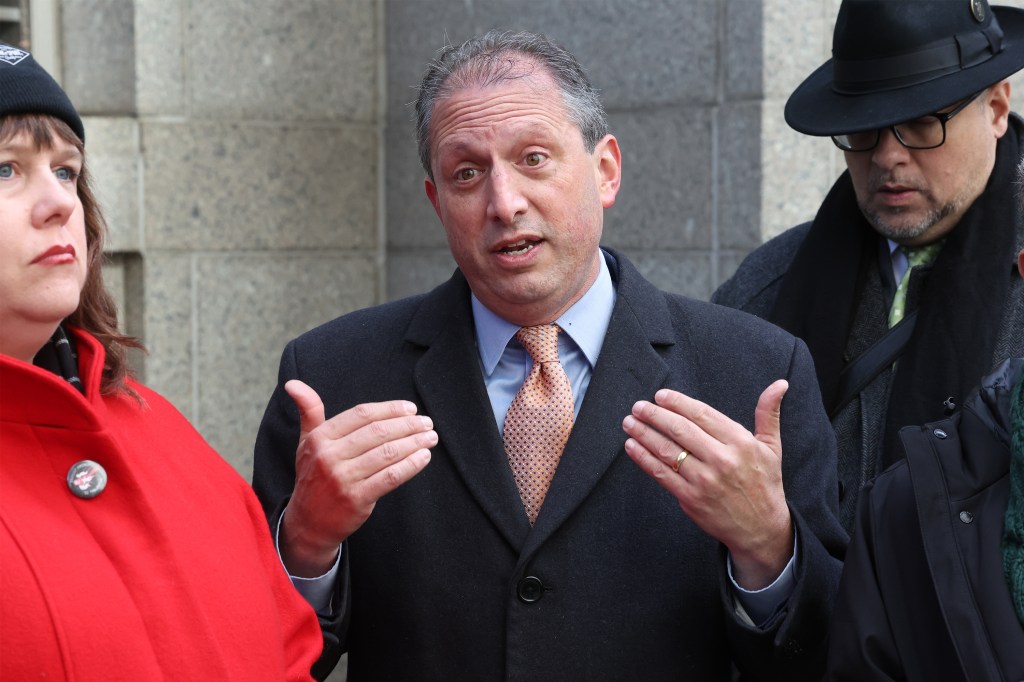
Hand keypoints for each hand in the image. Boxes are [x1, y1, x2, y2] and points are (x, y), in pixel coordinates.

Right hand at [280, 379, 436, 576]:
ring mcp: (342, 478)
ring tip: (431, 437)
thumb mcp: (306, 442)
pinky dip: (411, 465)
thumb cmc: (313, 476)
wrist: (307, 524)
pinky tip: (424, 457)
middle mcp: (329, 456)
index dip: (389, 409)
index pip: (362, 415)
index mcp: (320, 438)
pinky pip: (390, 477)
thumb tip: (293, 383)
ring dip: (414, 442)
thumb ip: (309, 411)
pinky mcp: (357, 499)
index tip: (410, 408)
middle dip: (408, 424)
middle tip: (426, 422)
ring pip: (387, 453)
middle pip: (378, 432)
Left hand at [622, 380, 792, 588]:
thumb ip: (768, 413)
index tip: (660, 396)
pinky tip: (632, 446)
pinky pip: (661, 474)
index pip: (702, 415)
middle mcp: (721, 459)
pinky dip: (643, 458)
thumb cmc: (764, 484)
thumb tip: (779, 384)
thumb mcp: (771, 447)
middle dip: (655, 415)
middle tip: (639, 406)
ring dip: (644, 434)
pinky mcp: (691, 499)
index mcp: (740, 443)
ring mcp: (704, 480)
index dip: (678, 403)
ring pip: (667, 451)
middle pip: (680, 430)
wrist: (762, 528)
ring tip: (629, 422)